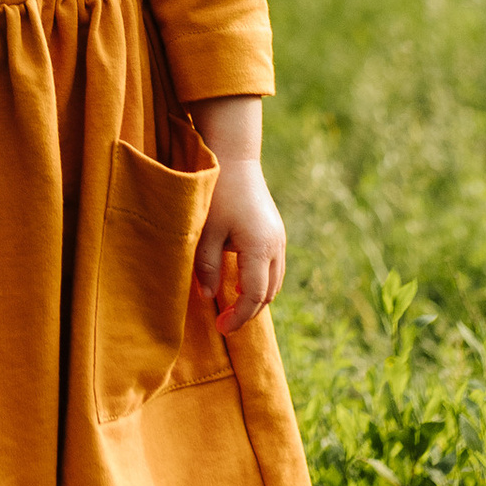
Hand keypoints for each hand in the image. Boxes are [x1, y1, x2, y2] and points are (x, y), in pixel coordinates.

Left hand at [192, 141, 287, 337]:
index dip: (238, 317)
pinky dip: (259, 281)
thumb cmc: (218, 193)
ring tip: (231, 304)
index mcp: (260, 249)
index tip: (220, 327)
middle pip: (267, 294)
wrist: (235, 157)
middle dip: (247, 311)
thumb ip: (207, 267)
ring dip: (255, 297)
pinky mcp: (275, 231)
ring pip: (273, 282)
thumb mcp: (206, 231)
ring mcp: (279, 238)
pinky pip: (273, 267)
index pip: (253, 297)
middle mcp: (276, 247)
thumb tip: (208, 298)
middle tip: (224, 321)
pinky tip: (238, 280)